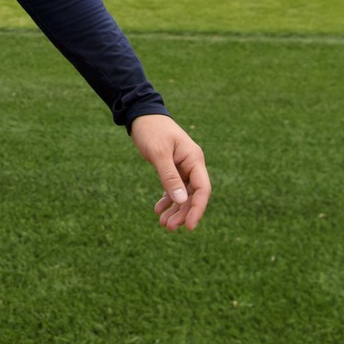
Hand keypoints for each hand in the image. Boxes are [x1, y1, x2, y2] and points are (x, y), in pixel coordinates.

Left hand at [130, 113, 210, 231]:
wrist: (141, 116)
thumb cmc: (152, 130)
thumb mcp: (159, 154)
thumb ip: (169, 177)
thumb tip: (181, 201)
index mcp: (194, 159)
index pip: (202, 189)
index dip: (197, 209)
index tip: (189, 226)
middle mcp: (191, 164)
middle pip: (193, 195)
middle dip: (183, 213)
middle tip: (169, 227)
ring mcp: (182, 167)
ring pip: (183, 194)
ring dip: (175, 210)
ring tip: (164, 224)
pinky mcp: (172, 168)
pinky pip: (173, 188)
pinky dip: (167, 200)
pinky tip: (158, 210)